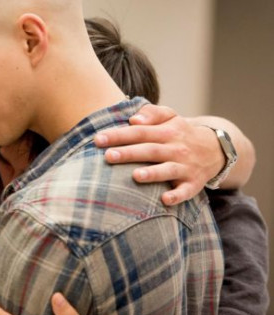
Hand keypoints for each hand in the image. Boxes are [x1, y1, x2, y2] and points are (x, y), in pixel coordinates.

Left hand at [94, 104, 222, 204]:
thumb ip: (152, 114)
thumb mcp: (171, 117)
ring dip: (152, 174)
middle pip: (150, 150)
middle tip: (108, 156)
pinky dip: (177, 196)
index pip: (140, 132)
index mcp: (167, 132)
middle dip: (129, 153)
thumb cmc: (181, 133)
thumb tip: (134, 119)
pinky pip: (186, 191)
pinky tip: (165, 200)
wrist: (217, 149)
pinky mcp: (193, 183)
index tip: (98, 139)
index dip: (119, 135)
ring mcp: (185, 167)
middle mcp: (176, 148)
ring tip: (135, 176)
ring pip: (167, 170)